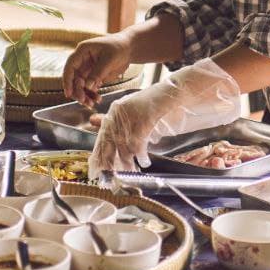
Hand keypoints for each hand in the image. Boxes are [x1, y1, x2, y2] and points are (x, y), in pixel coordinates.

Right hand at [62, 34, 132, 104]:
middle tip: (84, 101)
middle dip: (77, 91)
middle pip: (74, 78)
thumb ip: (98, 72)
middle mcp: (82, 60)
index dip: (67, 80)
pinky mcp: (93, 76)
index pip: (70, 66)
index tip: (68, 92)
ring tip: (91, 104)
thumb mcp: (109, 59)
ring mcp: (87, 69)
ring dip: (84, 95)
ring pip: (81, 85)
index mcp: (83, 51)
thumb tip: (87, 86)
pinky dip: (91, 94)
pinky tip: (97, 99)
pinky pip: (89, 87)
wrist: (129, 49)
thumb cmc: (119, 48)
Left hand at [88, 58, 240, 178]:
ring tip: (133, 171)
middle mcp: (119, 113)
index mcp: (115, 110)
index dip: (99, 155)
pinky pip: (139, 144)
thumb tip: (101, 131)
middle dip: (111, 163)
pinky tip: (145, 161)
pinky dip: (142, 155)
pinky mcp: (143, 120)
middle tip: (113, 177)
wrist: (171, 92)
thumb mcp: (133, 111)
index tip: (98, 170)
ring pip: (124, 147)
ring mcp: (130, 116)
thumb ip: (118, 123)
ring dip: (129, 162)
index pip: (102, 136)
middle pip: (110, 144)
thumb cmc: (154, 102)